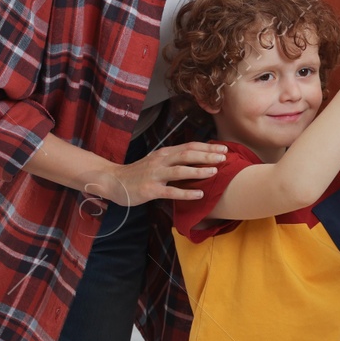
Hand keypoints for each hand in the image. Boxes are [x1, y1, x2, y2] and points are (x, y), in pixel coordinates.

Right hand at [102, 142, 226, 205]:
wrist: (115, 182)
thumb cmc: (139, 173)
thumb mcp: (156, 161)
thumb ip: (173, 159)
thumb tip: (196, 158)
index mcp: (164, 153)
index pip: (189, 146)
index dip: (207, 147)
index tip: (224, 148)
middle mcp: (161, 161)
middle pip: (187, 154)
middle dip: (207, 155)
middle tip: (224, 157)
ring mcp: (155, 175)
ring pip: (180, 171)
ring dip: (199, 171)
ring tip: (215, 171)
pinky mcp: (151, 190)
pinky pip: (171, 192)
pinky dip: (187, 193)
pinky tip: (200, 194)